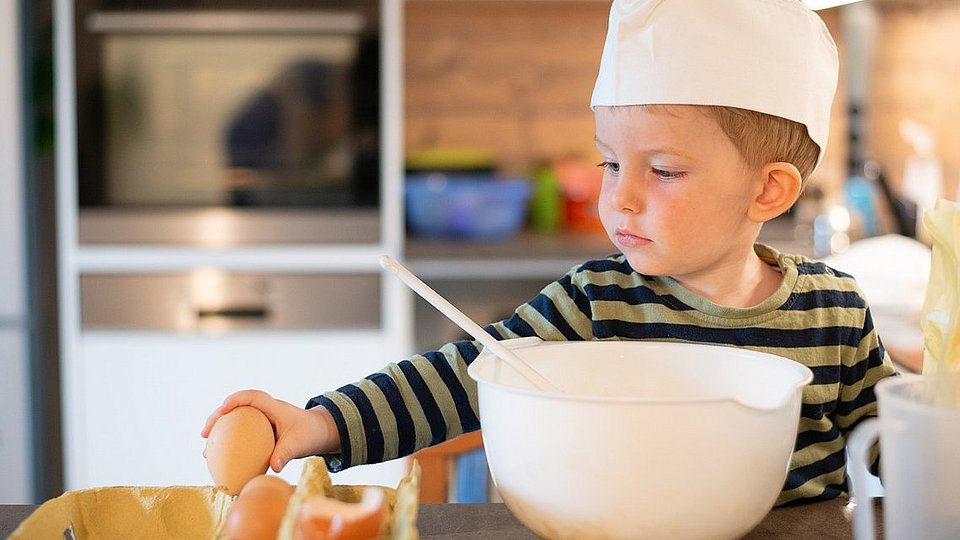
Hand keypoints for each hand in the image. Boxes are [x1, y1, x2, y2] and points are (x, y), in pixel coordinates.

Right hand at [201, 389, 340, 471]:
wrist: (318, 433)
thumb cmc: (309, 434)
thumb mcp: (299, 444)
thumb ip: (286, 453)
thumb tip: (273, 467)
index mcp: (273, 407)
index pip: (252, 397)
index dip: (235, 400)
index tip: (222, 410)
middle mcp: (264, 410)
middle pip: (236, 407)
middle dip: (217, 417)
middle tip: (205, 433)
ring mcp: (259, 420)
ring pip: (234, 421)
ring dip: (219, 432)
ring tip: (206, 451)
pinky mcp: (258, 431)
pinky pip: (239, 433)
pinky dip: (228, 443)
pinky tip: (219, 460)